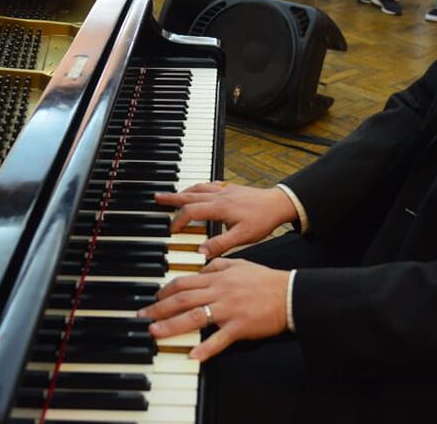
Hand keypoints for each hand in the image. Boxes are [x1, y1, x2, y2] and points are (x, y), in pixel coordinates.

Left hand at [139, 259, 289, 361]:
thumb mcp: (241, 263)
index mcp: (218, 277)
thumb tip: (203, 265)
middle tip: (143, 317)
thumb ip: (219, 263)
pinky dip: (205, 348)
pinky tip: (192, 356)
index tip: (154, 299)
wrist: (288, 294)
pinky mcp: (239, 326)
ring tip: (155, 332)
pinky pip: (219, 339)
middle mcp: (219, 292)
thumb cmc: (265, 280)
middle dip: (159, 309)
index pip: (184, 282)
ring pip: (194, 317)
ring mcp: (228, 310)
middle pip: (182, 299)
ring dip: (171, 325)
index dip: (165, 291)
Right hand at [155, 181, 296, 258]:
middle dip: (172, 198)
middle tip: (157, 197)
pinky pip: (210, 185)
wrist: (279, 203)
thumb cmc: (263, 221)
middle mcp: (219, 196)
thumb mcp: (242, 237)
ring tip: (172, 194)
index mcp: (219, 208)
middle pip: (190, 196)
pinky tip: (199, 190)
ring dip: (183, 191)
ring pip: (198, 188)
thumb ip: (220, 244)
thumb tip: (200, 251)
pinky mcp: (231, 188)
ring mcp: (225, 190)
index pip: (191, 212)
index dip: (178, 221)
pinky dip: (199, 187)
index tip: (170, 230)